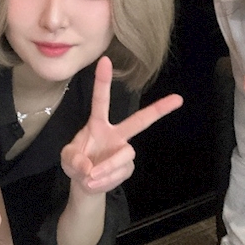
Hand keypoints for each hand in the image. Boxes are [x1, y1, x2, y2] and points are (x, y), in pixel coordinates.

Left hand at [60, 56, 182, 193]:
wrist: (84, 183)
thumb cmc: (76, 163)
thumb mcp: (66, 158)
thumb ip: (73, 159)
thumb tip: (89, 166)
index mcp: (97, 124)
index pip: (101, 100)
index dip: (103, 81)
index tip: (105, 60)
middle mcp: (115, 134)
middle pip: (140, 120)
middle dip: (159, 109)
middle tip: (178, 99)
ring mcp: (124, 150)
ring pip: (124, 154)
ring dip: (106, 167)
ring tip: (90, 177)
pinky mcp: (128, 167)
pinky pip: (121, 171)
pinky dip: (106, 179)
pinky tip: (96, 181)